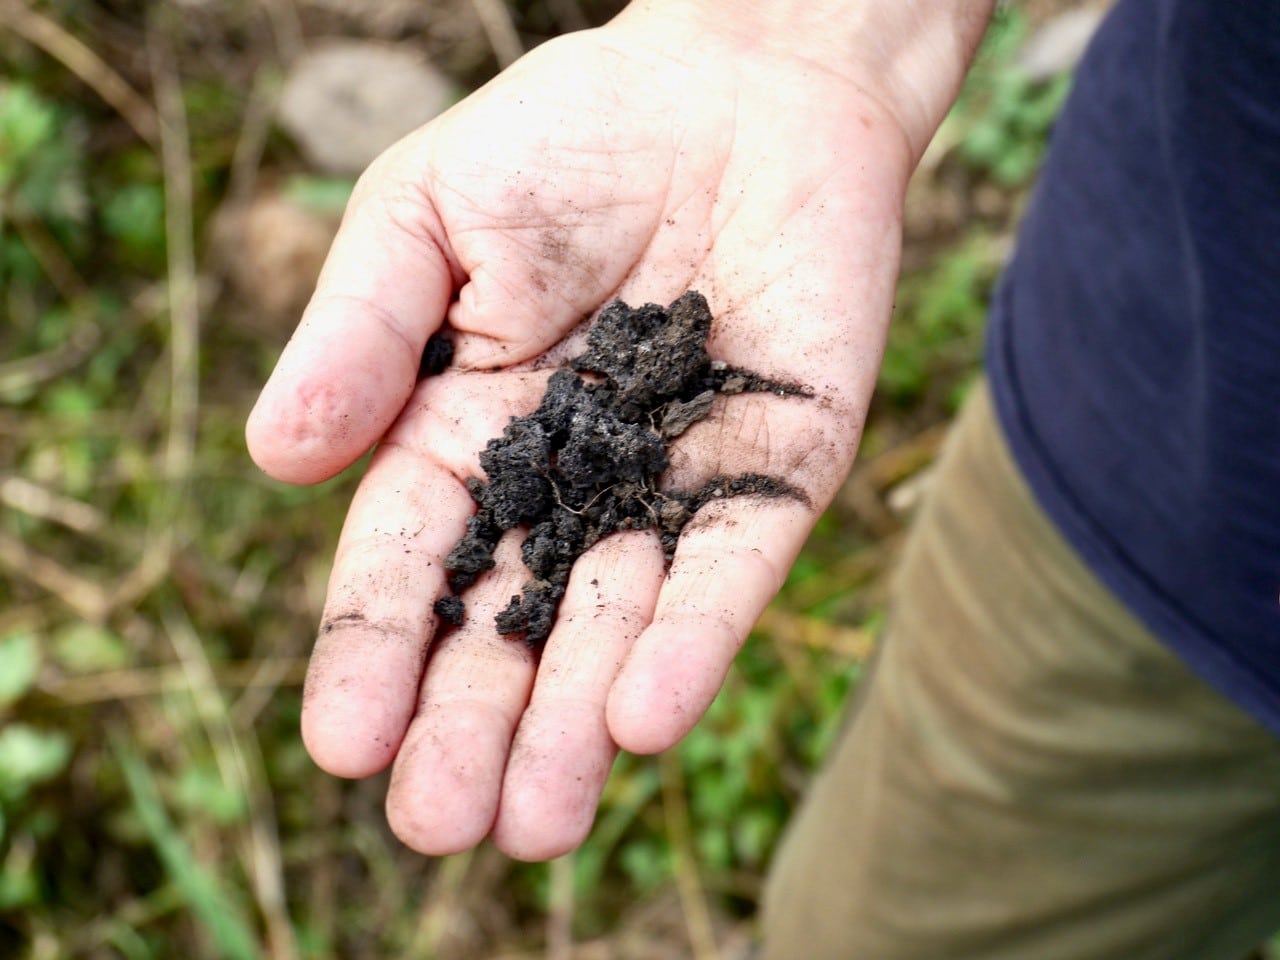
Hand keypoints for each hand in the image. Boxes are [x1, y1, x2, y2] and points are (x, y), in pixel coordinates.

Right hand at [248, 3, 938, 859]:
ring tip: (538, 825)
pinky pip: (731, 566)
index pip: (408, 558)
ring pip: (619, 621)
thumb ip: (360, 333)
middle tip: (441, 824)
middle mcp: (567, 481)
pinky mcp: (775, 472)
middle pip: (512, 621)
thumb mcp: (425, 216)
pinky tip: (645, 718)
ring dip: (577, 721)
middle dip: (476, 723)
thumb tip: (275, 458)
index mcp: (464, 430)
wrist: (739, 86)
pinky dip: (693, 639)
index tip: (343, 740)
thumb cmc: (568, 139)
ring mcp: (673, 484)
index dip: (374, 648)